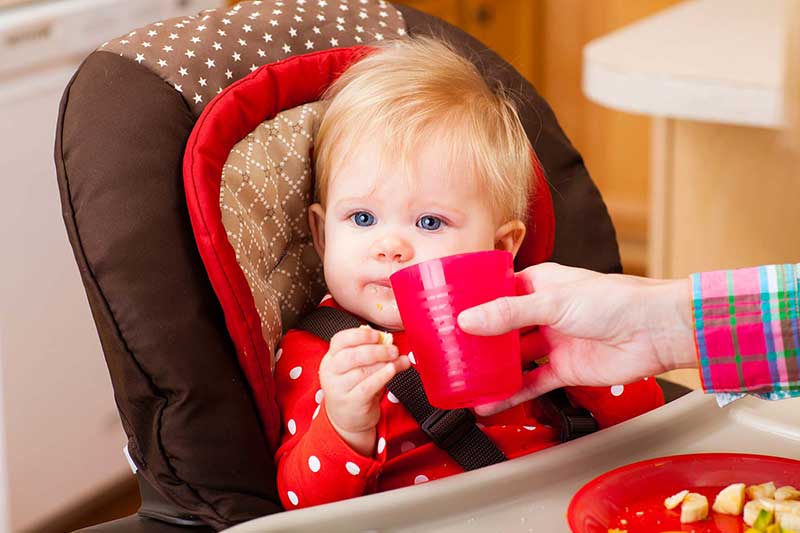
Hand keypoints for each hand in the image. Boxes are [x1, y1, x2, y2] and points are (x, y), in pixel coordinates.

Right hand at [319, 327, 409, 455]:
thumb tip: (395, 347)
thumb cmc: (354, 387)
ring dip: (382, 363)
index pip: (340, 340)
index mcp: (331, 358)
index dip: (360, 335)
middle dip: (375, 350)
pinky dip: (381, 377)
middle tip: (393, 350)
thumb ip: (374, 355)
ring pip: (361, 371)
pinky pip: (367, 387)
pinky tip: (391, 370)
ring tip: (396, 359)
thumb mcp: (359, 368)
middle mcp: (331, 372)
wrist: (347, 418)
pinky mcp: (351, 402)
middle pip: (351, 355)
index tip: (378, 335)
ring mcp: (339, 389)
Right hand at [456, 263, 696, 414]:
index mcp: (539, 285)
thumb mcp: (553, 301)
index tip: (448, 314)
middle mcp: (543, 313)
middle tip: (449, 351)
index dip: (474, 303)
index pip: (497, 293)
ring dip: (491, 370)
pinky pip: (531, 383)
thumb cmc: (615, 300)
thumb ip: (509, 313)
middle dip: (478, 340)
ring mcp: (553, 342)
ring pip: (514, 358)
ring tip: (463, 380)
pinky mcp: (564, 370)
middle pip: (502, 328)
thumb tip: (469, 320)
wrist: (656, 331)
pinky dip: (511, 394)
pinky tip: (490, 402)